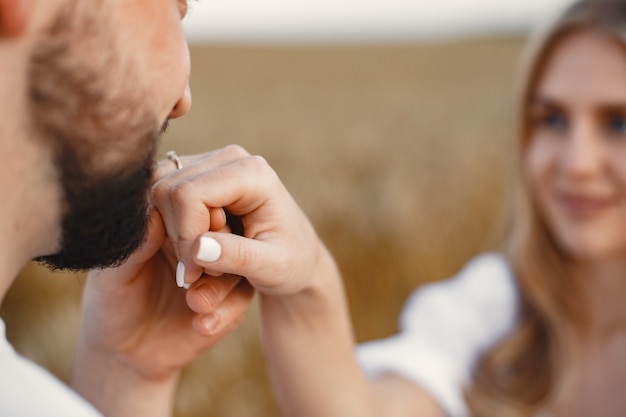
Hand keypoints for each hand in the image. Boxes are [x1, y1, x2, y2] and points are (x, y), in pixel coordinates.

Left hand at [71, 151, 253, 416]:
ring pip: (240, 256)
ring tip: (194, 304)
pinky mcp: (232, 294)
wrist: (130, 355)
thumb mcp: (113, 276)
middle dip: (213, 245)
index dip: (191, 212)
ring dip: (221, 282)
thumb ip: (133, 245)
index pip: (188, 195)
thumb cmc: (113, 305)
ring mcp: (218, 264)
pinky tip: (201, 324)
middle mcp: (196, 235)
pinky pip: (243, 293)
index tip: (180, 244)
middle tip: (189, 277)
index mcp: (165, 219)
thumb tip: (155, 211)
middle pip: (223, 220)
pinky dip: (225, 310)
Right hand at [150, 145, 325, 298]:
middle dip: (178, 237)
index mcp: (252, 173)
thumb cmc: (290, 262)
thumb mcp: (272, 269)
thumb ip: (237, 257)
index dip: (184, 237)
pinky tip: (198, 249)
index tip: (195, 274)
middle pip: (168, 189)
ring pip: (159, 191)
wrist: (297, 254)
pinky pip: (161, 195)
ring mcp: (210, 161)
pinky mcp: (196, 173)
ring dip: (173, 233)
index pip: (189, 195)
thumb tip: (198, 249)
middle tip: (202, 270)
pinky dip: (170, 228)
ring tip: (204, 260)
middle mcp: (229, 158)